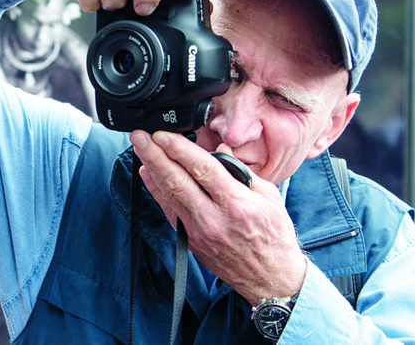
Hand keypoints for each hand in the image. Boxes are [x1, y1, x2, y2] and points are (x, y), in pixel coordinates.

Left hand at [130, 130, 306, 305]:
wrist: (269, 278)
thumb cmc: (274, 237)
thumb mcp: (270, 198)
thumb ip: (242, 172)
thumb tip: (221, 150)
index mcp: (237, 204)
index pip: (204, 170)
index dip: (181, 150)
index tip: (164, 135)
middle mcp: (214, 219)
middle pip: (178, 181)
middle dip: (156, 156)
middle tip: (140, 137)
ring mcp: (199, 232)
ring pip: (169, 195)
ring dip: (151, 170)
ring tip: (140, 149)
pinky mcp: (190, 241)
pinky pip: (169, 211)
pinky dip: (156, 191)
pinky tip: (146, 174)